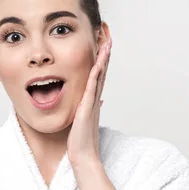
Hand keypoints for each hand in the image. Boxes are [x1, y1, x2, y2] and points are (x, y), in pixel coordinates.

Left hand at [67, 37, 111, 165]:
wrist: (83, 156)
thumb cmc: (80, 141)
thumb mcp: (81, 120)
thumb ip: (85, 110)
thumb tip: (90, 104)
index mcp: (92, 100)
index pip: (98, 74)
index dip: (101, 58)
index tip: (103, 42)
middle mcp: (95, 98)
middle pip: (103, 70)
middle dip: (105, 51)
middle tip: (108, 34)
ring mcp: (93, 101)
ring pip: (100, 74)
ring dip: (104, 57)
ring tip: (107, 40)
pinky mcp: (88, 106)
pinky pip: (92, 85)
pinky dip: (96, 72)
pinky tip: (98, 61)